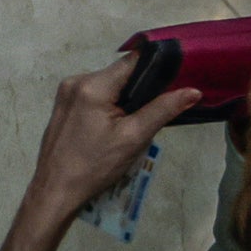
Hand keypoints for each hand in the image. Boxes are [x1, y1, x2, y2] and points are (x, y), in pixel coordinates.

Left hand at [16, 59, 199, 229]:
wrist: (56, 189)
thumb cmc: (96, 165)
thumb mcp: (134, 137)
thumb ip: (163, 109)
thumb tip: (193, 91)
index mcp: (92, 84)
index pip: (132, 61)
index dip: (156, 66)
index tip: (176, 77)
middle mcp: (75, 80)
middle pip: (120, 74)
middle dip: (140, 88)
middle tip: (157, 110)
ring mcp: (66, 92)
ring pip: (108, 85)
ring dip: (125, 99)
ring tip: (135, 123)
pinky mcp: (63, 105)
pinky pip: (94, 95)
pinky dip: (109, 104)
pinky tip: (115, 126)